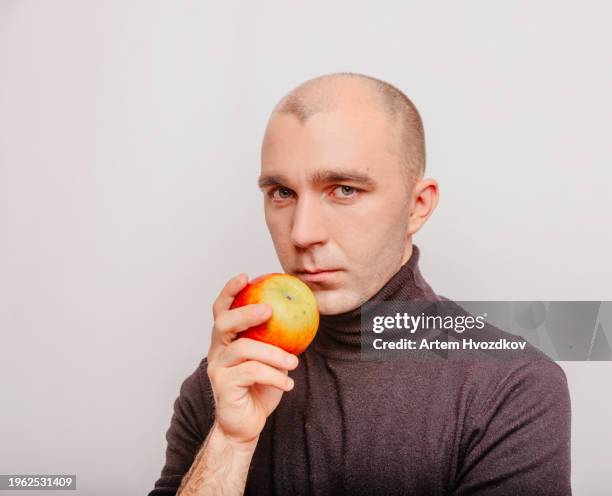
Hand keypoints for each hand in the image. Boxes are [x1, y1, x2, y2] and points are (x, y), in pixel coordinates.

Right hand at [205, 273, 298, 445]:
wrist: (245, 425)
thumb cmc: (259, 390)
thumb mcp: (271, 360)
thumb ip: (276, 340)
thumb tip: (301, 316)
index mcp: (227, 340)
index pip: (222, 309)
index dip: (230, 291)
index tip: (247, 276)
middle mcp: (217, 351)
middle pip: (223, 323)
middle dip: (246, 312)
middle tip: (270, 310)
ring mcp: (217, 368)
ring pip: (244, 349)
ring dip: (273, 353)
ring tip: (293, 362)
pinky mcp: (222, 386)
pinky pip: (252, 373)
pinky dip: (274, 376)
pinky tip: (288, 382)